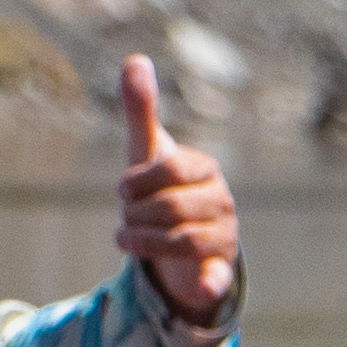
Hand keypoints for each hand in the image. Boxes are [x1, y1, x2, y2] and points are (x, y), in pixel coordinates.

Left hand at [116, 51, 238, 326]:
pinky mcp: (218, 270)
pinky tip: (201, 288)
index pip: (170, 169)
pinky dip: (210, 283)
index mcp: (205, 168)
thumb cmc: (163, 191)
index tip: (123, 189)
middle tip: (124, 218)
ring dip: (142, 243)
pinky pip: (217, 277)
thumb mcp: (149, 152)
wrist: (179, 244)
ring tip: (125, 240)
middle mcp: (221, 200)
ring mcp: (223, 236)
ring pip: (179, 241)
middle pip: (170, 207)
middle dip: (136, 215)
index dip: (137, 181)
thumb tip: (134, 58)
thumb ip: (141, 109)